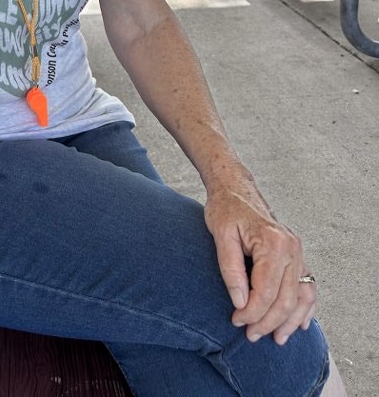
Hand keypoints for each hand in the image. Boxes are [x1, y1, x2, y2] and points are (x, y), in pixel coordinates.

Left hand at [204, 183, 316, 344]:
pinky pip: (308, 286)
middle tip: (250, 335)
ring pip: (301, 296)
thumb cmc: (226, 209)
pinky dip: (306, 307)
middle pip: (286, 298)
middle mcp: (292, 248)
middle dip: (268, 322)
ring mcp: (298, 252)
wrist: (235, 189)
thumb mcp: (221, 236)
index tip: (236, 321)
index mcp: (273, 242)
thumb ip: (231, 270)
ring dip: (289, 321)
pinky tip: (299, 324)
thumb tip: (241, 303)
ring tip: (276, 339)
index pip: (267, 291)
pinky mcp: (297, 255)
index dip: (252, 312)